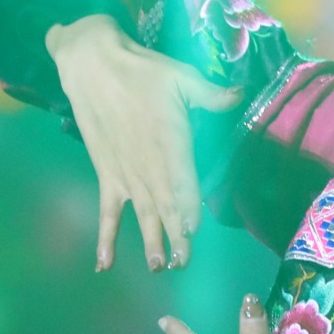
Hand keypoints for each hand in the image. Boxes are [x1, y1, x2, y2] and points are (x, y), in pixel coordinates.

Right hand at [47, 16, 239, 270]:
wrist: (92, 67)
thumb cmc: (141, 71)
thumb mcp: (181, 76)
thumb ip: (211, 93)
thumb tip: (242, 93)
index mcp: (170, 144)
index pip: (183, 185)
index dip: (189, 209)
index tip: (194, 231)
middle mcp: (148, 167)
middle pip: (166, 208)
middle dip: (176, 238)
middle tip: (183, 264)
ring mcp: (126, 175)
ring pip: (142, 214)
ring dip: (150, 241)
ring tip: (159, 267)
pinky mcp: (107, 176)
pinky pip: (107, 213)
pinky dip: (105, 238)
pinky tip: (105, 264)